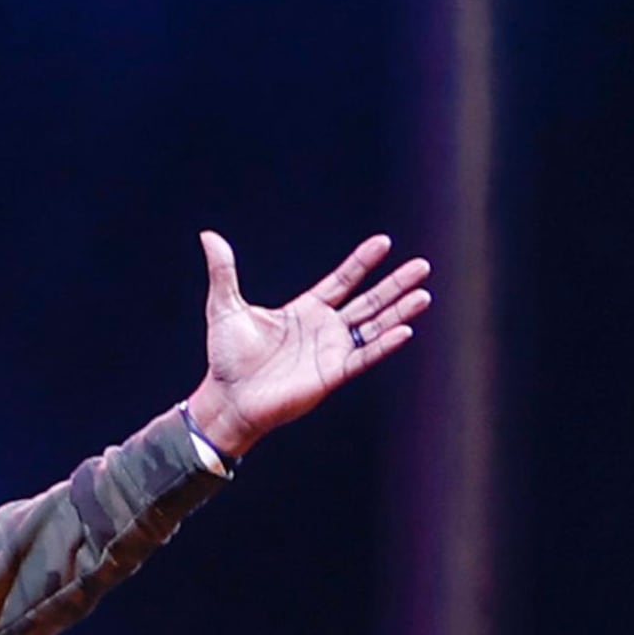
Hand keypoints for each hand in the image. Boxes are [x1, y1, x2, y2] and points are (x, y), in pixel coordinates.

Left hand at [185, 231, 429, 459]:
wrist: (226, 398)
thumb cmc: (226, 358)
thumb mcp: (224, 306)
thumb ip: (224, 272)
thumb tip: (208, 236)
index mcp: (305, 310)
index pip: (342, 280)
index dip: (363, 262)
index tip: (384, 242)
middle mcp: (325, 329)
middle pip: (369, 301)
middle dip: (395, 284)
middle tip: (422, 266)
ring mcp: (331, 352)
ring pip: (374, 326)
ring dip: (399, 312)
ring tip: (424, 295)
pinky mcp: (332, 375)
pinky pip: (364, 356)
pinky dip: (384, 344)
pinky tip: (405, 330)